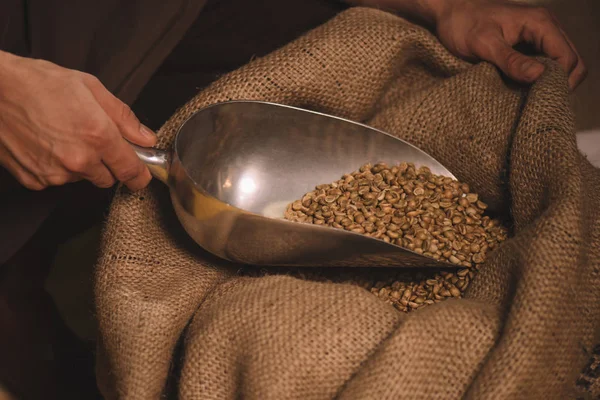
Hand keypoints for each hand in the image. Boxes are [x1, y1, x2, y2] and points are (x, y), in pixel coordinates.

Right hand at [0, 51, 155, 191]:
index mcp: (98, 136)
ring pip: (82, 179)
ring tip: (63, 135)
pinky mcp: (35, 180)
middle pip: (108, 178)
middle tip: (92, 140)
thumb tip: (145, 138)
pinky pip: (58, 180)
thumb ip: (124, 118)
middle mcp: (79, 160)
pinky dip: (57, 168)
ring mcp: (55, 173)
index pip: (131, 171)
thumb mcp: (90, 88)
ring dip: (81, 165)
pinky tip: (47, 145)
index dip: (140, 174)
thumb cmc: (37, 83)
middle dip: (107, 164)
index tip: (141, 174)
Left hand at [432, 0, 585, 89]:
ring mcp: (537, 37)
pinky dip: (536, 79)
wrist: (448, 12)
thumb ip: (511, 60)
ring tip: (526, 97)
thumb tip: (539, 75)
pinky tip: (520, 89)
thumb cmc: (463, 24)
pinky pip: (542, 64)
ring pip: (558, 65)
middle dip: (557, 84)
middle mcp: (545, 28)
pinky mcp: (526, 46)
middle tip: (534, 102)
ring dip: (546, 82)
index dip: (558, 81)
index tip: (537, 98)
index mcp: (540, 24)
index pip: (567, 58)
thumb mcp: (484, 44)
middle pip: (570, 62)